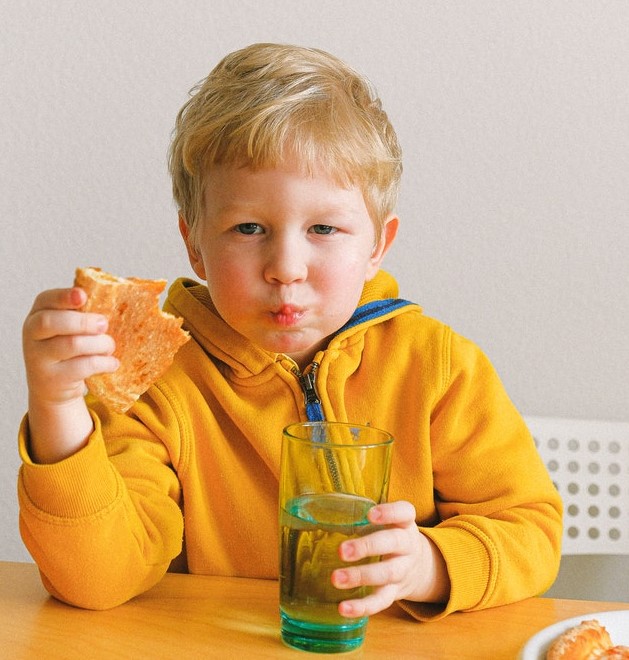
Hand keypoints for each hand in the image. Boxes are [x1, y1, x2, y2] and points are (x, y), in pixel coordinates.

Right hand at [23, 287, 117, 404]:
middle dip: (83, 321)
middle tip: (104, 324)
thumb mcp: (69, 330)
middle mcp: (32, 335)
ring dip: (100, 344)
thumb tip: (114, 295)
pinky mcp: (52, 379)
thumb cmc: (68, 352)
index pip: (45, 300)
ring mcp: (38, 359)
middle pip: (52, 322)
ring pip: (72, 344)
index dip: (64, 296)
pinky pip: (83, 366)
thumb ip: (82, 314)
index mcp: (37, 315)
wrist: (53, 389)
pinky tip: (112, 363)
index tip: (83, 295)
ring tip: (109, 346)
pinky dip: (104, 363)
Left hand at [331, 500, 449, 617]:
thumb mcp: (388, 522)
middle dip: (367, 547)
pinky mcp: (395, 593)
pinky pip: (381, 601)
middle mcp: (407, 546)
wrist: (420, 566)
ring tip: (336, 578)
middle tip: (342, 551)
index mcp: (404, 524)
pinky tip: (343, 608)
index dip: (389, 513)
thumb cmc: (391, 536)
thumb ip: (363, 517)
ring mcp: (403, 570)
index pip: (404, 513)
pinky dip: (362, 607)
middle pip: (392, 543)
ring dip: (360, 576)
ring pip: (386, 574)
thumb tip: (323, 513)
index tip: (370, 515)